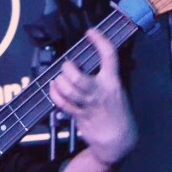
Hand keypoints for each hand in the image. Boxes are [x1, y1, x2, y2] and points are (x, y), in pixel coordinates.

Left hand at [48, 28, 137, 167]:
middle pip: (79, 78)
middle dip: (68, 69)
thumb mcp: (116, 89)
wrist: (118, 139)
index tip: (90, 32)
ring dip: (60, 81)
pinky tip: (54, 87)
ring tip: (59, 78)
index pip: (109, 56)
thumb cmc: (116, 112)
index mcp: (113, 82)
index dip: (99, 40)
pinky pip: (63, 103)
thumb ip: (104, 76)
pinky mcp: (79, 115)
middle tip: (67, 66)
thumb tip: (87, 61)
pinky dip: (55, 93)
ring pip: (69, 91)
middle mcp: (101, 92)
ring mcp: (89, 105)